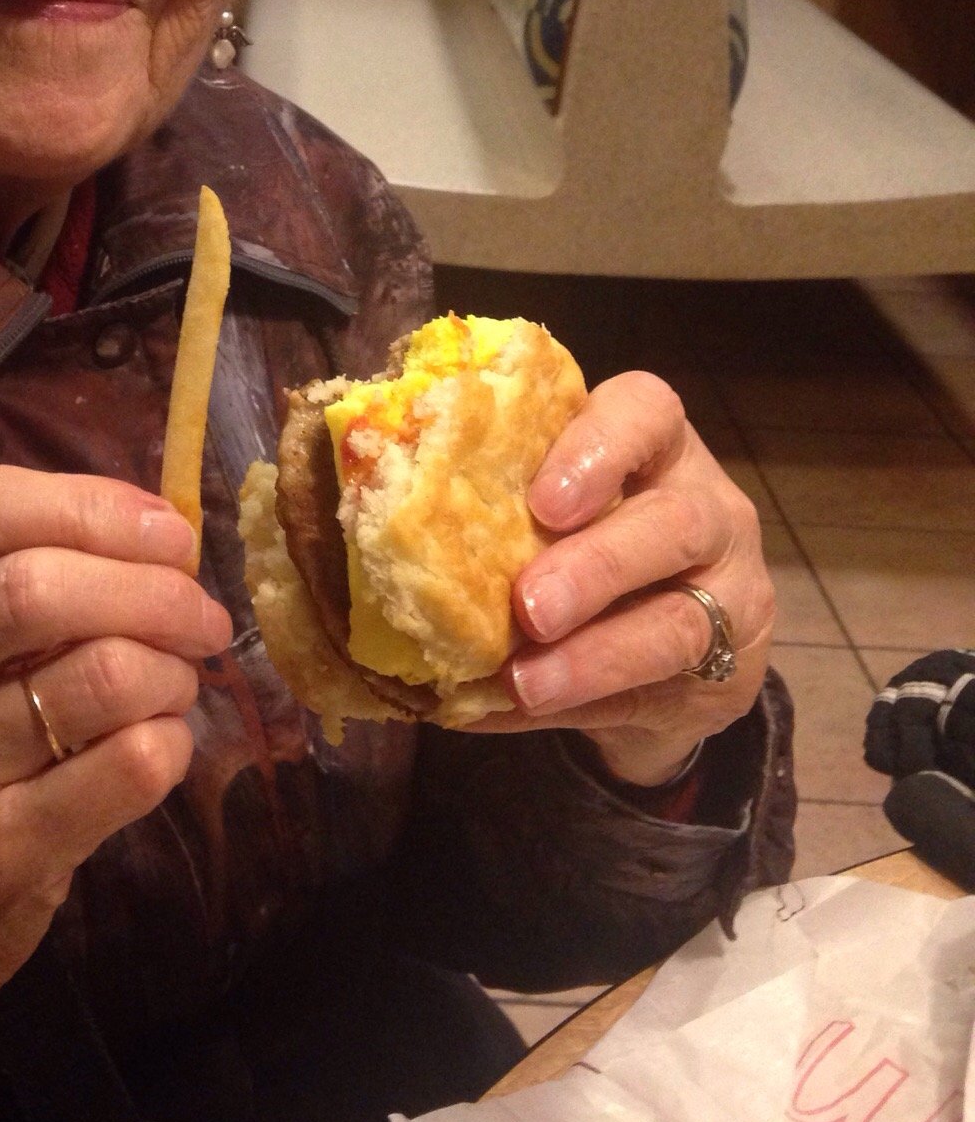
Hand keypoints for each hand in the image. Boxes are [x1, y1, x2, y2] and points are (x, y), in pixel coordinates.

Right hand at [0, 466, 230, 1121]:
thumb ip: (8, 577)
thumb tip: (159, 530)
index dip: (87, 503)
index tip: (167, 528)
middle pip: (40, 586)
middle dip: (154, 588)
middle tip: (203, 614)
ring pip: (100, 674)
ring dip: (170, 670)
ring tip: (178, 684)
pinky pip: (126, 765)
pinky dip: (171, 744)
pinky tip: (161, 746)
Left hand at [468, 373, 774, 786]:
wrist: (671, 651)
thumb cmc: (585, 545)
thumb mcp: (557, 512)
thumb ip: (504, 512)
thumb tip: (390, 550)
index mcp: (654, 447)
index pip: (646, 412)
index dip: (596, 447)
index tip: (542, 500)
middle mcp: (708, 507)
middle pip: (673, 525)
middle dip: (595, 566)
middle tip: (529, 606)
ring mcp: (730, 590)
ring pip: (682, 619)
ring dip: (594, 655)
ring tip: (525, 682)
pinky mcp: (728, 670)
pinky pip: (660, 690)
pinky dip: (581, 704)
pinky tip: (516, 710)